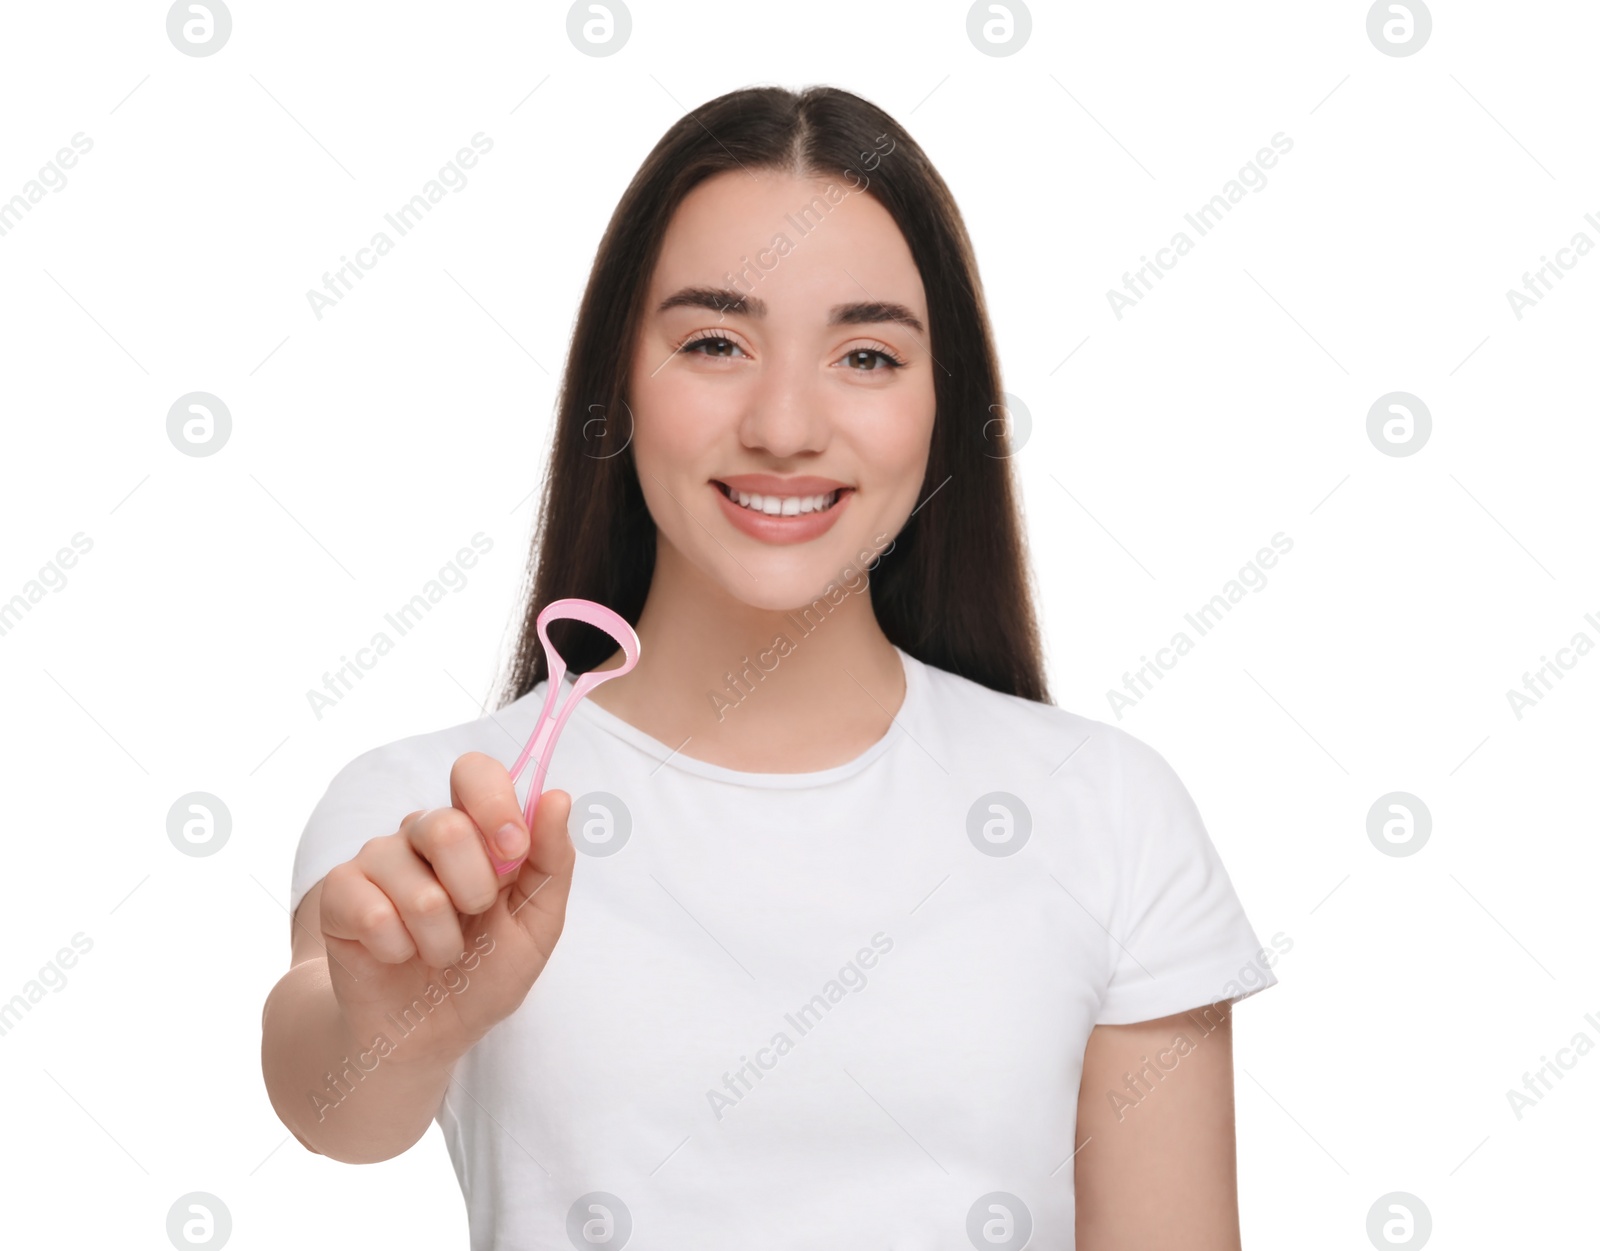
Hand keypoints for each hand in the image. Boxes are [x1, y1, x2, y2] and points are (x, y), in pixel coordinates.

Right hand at [316, 752, 575, 1068]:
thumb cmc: (485, 971)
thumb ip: (551, 861)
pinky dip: (400, 952)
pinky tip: (398, 956)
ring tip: (440, 953)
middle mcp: (422, 832)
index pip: (474, 773)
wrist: (428, 1033)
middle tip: (474, 917)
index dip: (495, 804)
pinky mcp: (338, 894)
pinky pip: (375, 916)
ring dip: (442, 940)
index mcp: (474, 828)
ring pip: (418, 888)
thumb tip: (556, 796)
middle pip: (446, 827)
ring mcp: (376, 860)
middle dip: (475, 891)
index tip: (513, 848)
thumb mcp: (537, 923)